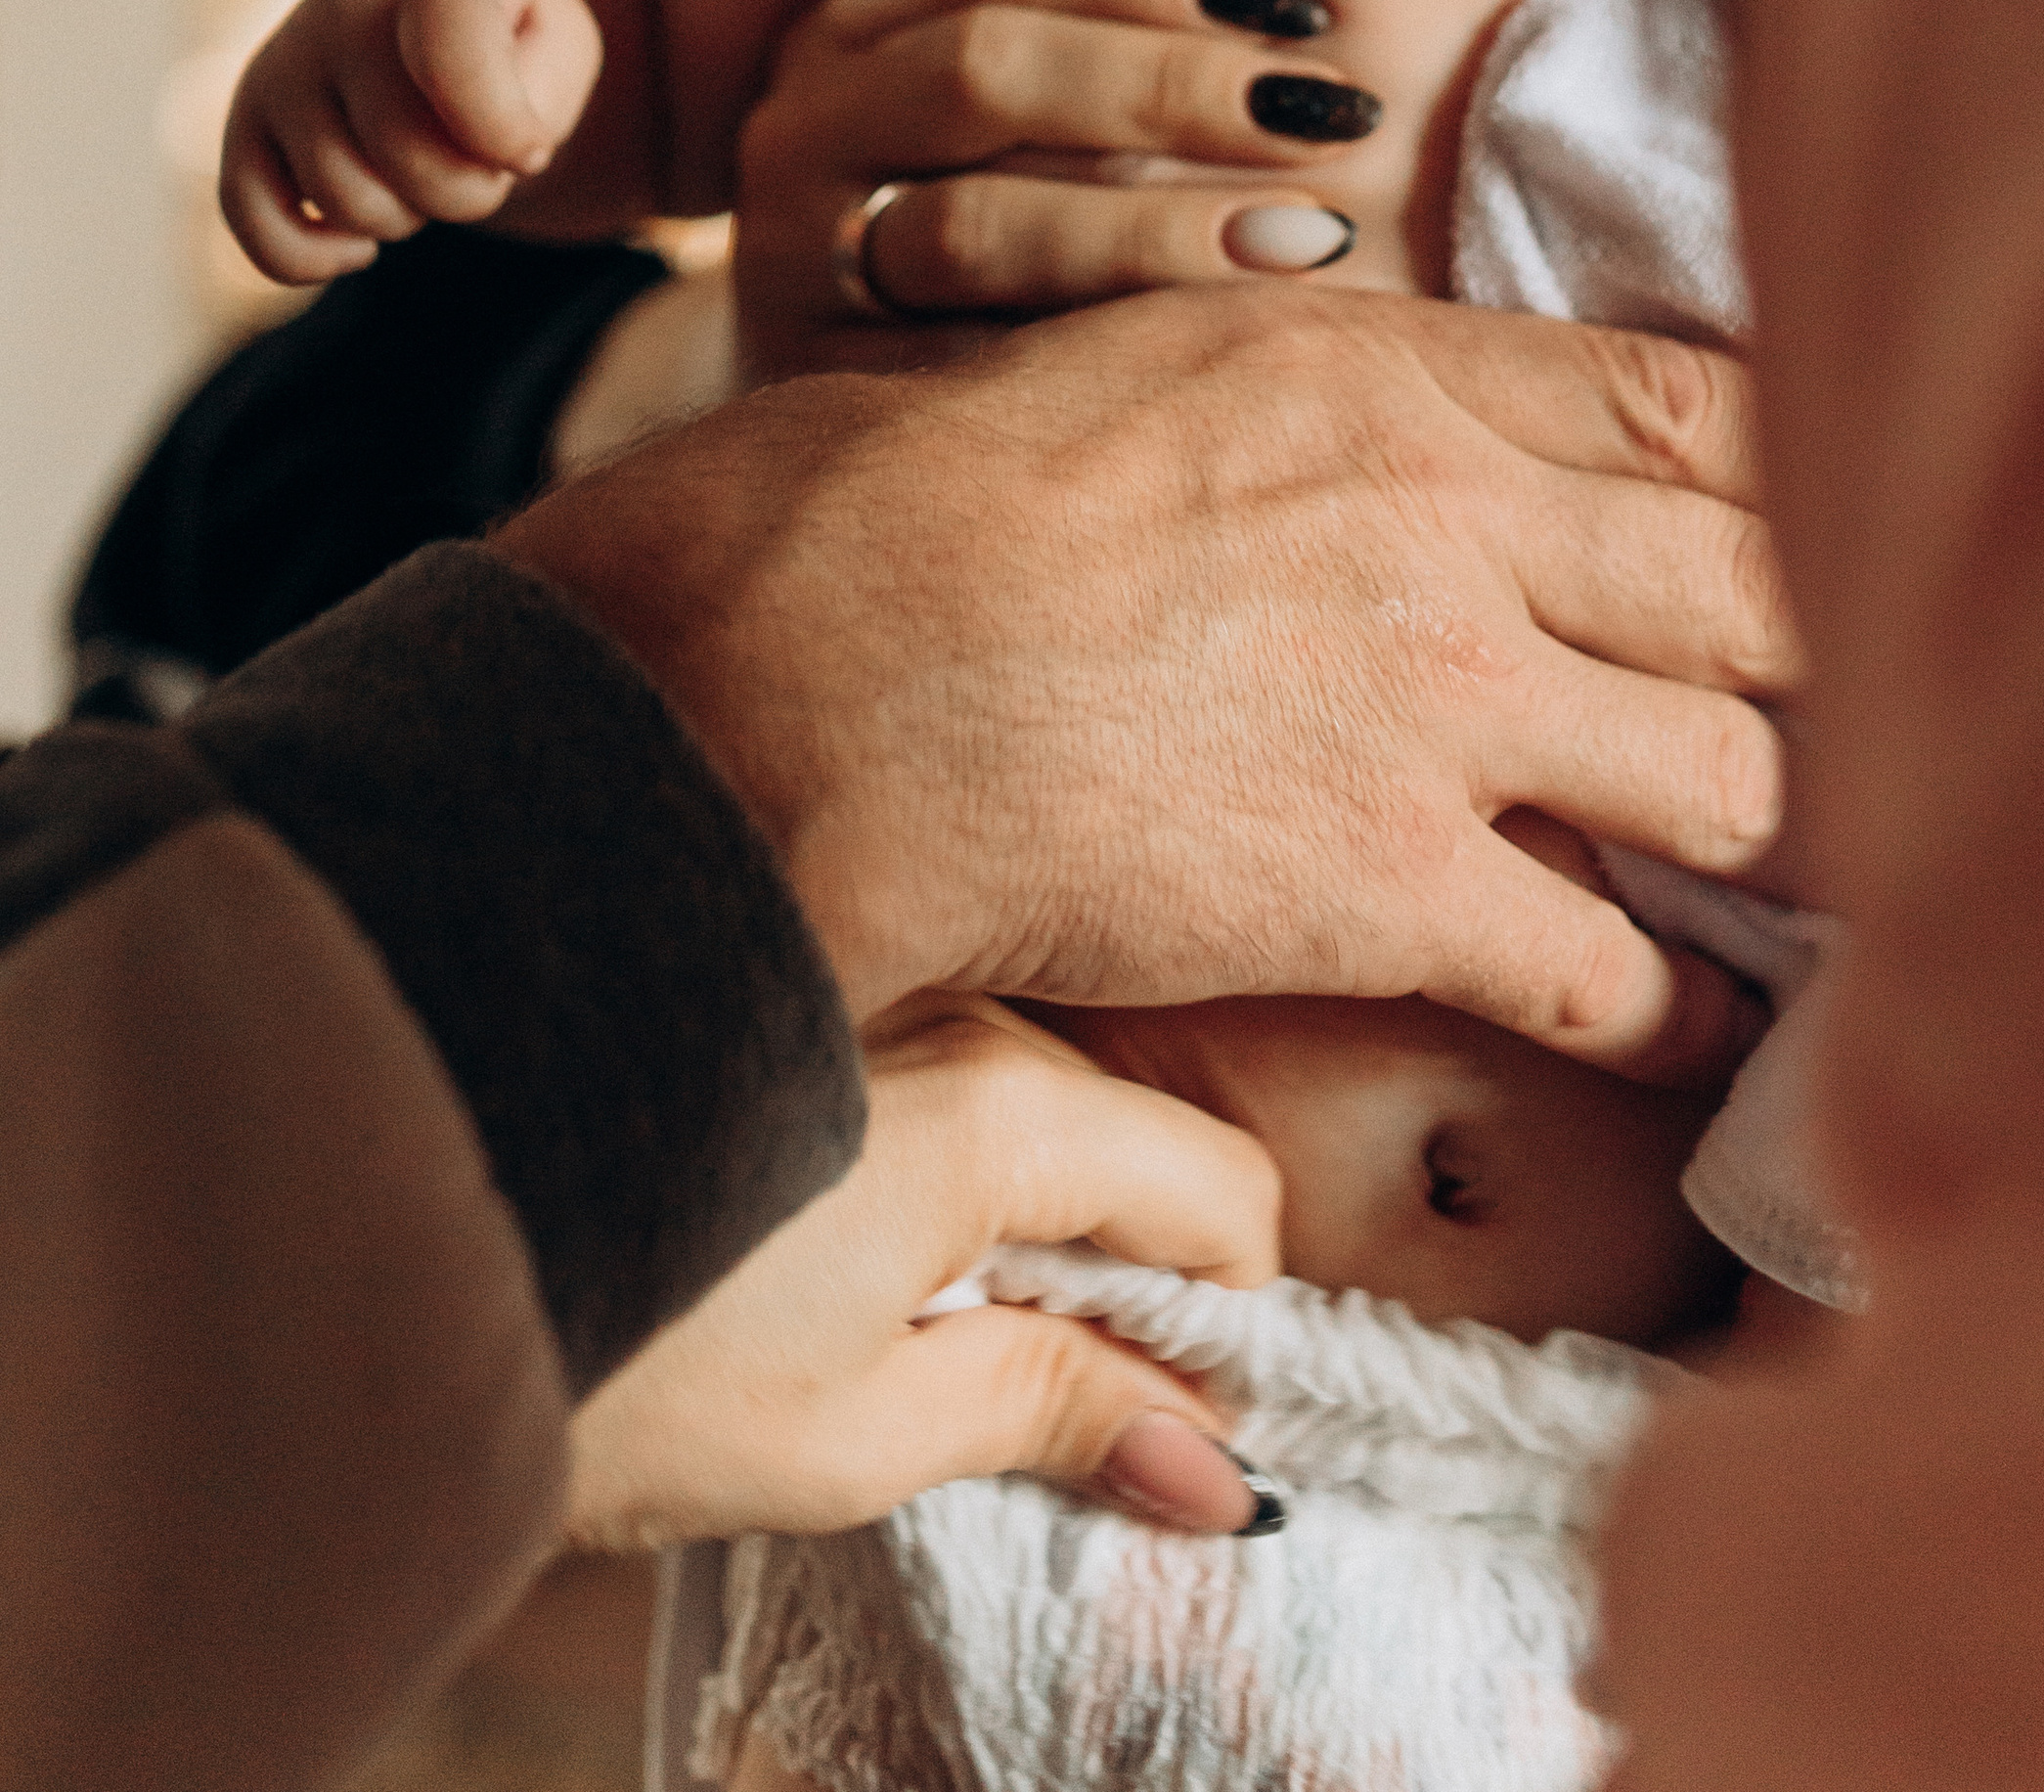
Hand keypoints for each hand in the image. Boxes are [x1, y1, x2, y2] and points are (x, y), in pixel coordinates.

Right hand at [222, 0, 608, 280]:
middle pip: (408, 158)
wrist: (428, 8)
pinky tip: (358, 244)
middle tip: (478, 160)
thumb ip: (540, 97)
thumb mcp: (560, 44)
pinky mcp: (241, 130)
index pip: (450, 51)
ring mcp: (280, 71)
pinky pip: (258, 233)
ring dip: (406, 217)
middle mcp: (338, 14)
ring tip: (419, 169)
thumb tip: (489, 160)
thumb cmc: (508, 37)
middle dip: (468, 189)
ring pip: (346, 202)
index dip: (501, 128)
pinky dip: (312, 263)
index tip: (530, 154)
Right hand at [502, 285, 1797, 1079]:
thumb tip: (1397, 410)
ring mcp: (1445, 705)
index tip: (1830, 514)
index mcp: (1389, 368)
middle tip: (1868, 691)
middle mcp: (1455, 519)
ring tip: (1792, 857)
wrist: (818, 668)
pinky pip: (1619, 972)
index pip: (1683, 407)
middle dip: (1825, 644)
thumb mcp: (1148, 354)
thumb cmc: (918, 499)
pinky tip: (1705, 1029)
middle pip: (1755, 579)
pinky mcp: (1397, 888)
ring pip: (1732, 772)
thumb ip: (1320, 379)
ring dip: (1771, 825)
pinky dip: (1684, 1014)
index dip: (1788, 472)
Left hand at [566, 997, 1280, 1548]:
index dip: (1222, 1330)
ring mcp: (883, 991)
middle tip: (1041, 1402)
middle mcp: (961, 1012)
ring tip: (923, 1338)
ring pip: (1046, 1108)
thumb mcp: (856, 1434)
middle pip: (1136, 1144)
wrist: (400, 1236)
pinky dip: (956, 1174)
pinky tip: (851, 1260)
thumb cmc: (620, 1354)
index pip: (1224, 1195)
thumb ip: (1050, 1414)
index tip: (1161, 1428)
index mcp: (1004, 1106)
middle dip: (1131, 1278)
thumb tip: (1210, 1471)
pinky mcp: (809, 995)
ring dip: (1036, 1225)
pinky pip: (952, 1078)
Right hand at [736, 0, 1372, 372]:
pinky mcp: (822, 388)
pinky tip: (1232, 346)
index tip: (1295, 2)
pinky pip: (974, 373)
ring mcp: (793, 253)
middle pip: (982, 64)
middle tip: (1336, 113)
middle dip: (1174, 85)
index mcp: (853, 13)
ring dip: (1163, 226)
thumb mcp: (1040, 93)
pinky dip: (1115, 349)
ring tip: (1318, 232)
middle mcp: (803, 116)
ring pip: (977, 224)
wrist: (852, 425)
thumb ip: (1113, 7)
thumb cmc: (1013, 213)